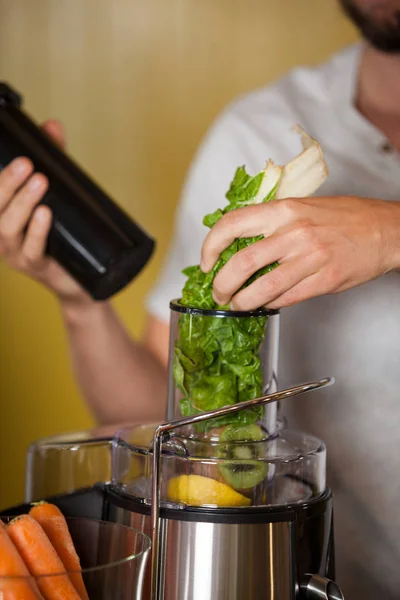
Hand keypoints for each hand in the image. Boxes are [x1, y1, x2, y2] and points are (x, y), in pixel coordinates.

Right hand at [0, 120, 90, 307]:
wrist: (78, 281)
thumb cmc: (61, 236)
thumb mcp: (57, 194)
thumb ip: (53, 162)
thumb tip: (52, 125)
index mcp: (0, 217)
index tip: (16, 155)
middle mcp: (1, 236)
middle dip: (8, 183)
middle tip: (27, 163)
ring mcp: (16, 253)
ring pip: (8, 228)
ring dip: (22, 203)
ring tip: (41, 182)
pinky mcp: (36, 267)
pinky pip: (32, 249)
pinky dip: (37, 231)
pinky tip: (45, 214)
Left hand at [200, 196, 399, 309]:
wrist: (386, 230)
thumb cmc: (344, 217)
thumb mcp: (302, 207)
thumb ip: (271, 223)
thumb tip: (237, 245)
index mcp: (284, 210)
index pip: (232, 224)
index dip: (210, 246)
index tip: (205, 262)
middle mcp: (294, 232)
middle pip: (241, 262)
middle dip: (221, 284)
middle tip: (218, 293)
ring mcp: (310, 258)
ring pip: (262, 288)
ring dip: (242, 301)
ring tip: (237, 305)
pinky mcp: (325, 280)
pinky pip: (287, 298)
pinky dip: (270, 304)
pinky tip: (265, 304)